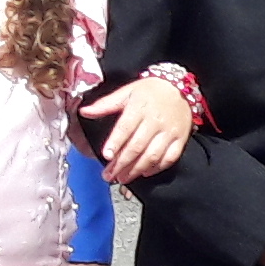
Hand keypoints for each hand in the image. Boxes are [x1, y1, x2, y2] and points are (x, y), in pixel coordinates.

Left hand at [77, 74, 193, 182]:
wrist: (180, 87)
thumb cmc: (150, 90)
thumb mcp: (126, 92)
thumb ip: (105, 104)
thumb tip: (84, 112)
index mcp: (139, 108)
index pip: (125, 128)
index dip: (115, 143)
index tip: (106, 156)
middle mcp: (155, 121)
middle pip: (137, 146)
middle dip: (121, 164)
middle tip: (109, 175)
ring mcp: (169, 132)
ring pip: (152, 155)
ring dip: (136, 169)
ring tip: (123, 178)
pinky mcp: (180, 139)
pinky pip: (169, 157)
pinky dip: (157, 168)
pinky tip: (144, 173)